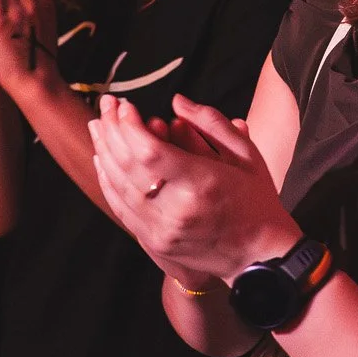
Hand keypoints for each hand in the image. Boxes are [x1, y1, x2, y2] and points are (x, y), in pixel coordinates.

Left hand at [89, 92, 302, 291]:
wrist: (259, 255)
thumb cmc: (255, 199)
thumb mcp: (246, 154)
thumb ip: (211, 123)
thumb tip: (177, 102)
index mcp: (202, 183)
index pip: (149, 151)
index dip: (130, 125)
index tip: (125, 104)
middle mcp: (176, 209)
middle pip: (127, 165)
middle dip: (111, 129)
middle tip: (106, 104)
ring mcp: (161, 229)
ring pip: (118, 185)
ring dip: (103, 151)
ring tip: (98, 125)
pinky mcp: (154, 241)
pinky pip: (121, 208)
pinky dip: (107, 181)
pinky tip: (103, 159)